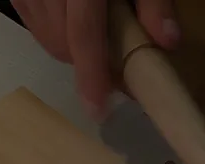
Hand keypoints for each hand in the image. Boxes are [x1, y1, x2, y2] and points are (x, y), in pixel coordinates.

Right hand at [11, 0, 179, 118]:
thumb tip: (167, 43)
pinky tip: (74, 23)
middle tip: (120, 67)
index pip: (84, 35)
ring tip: (99, 38)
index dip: (91, 75)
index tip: (98, 110)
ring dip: (74, 51)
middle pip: (63, 45)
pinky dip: (58, 35)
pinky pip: (37, 28)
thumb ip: (154, 0)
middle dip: (90, 64)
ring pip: (48, 41)